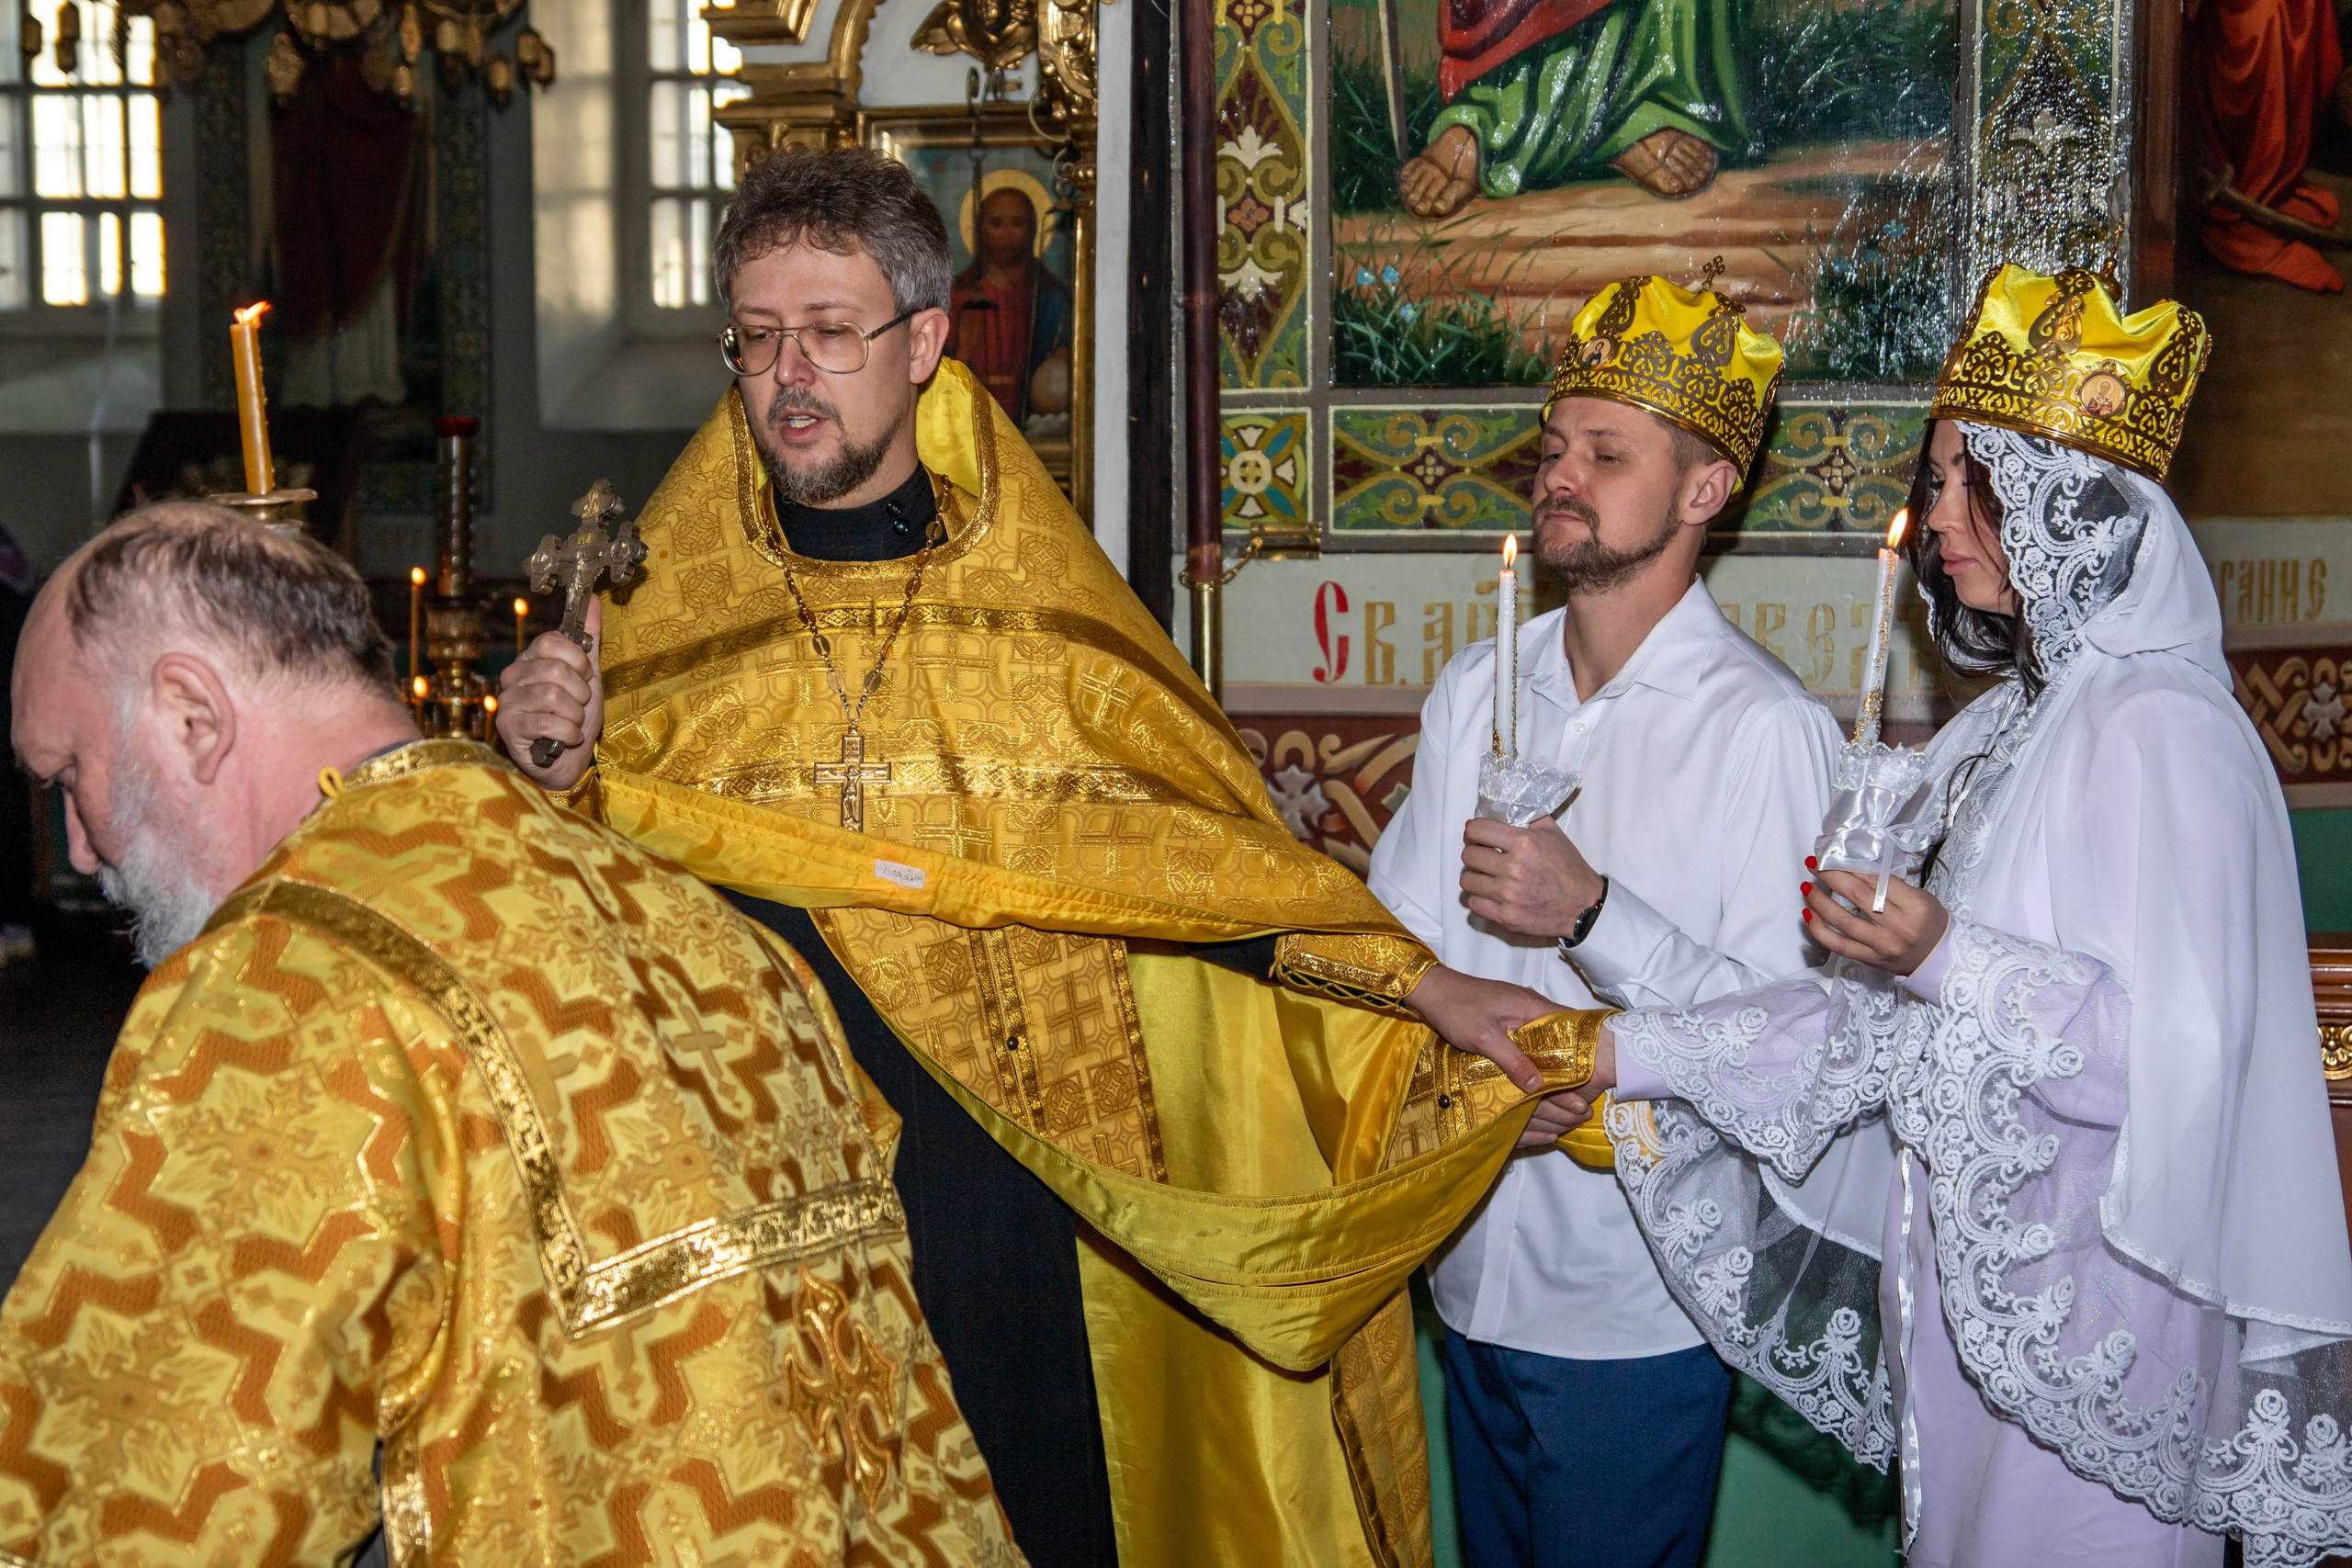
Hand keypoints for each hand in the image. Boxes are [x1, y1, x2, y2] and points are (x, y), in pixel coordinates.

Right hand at [496, 597, 603, 789]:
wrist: (568, 760)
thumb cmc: (574, 717)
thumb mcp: (588, 675)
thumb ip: (588, 637)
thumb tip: (590, 599)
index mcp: (530, 660)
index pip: (551, 641)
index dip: (577, 660)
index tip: (585, 677)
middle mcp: (513, 677)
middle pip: (556, 670)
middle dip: (581, 693)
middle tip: (579, 706)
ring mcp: (508, 702)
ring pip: (553, 696)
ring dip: (575, 715)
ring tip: (573, 723)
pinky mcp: (509, 728)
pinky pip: (547, 722)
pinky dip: (568, 732)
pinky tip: (568, 738)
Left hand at [1405, 964, 1589, 1147]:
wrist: (1431, 992)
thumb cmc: (1456, 1009)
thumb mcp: (1483, 1037)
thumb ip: (1512, 1060)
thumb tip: (1539, 1086)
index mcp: (1533, 1006)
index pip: (1572, 1025)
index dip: (1584, 1048)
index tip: (1591, 1075)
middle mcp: (1532, 1007)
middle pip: (1561, 1035)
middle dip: (1569, 1060)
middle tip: (1578, 1089)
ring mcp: (1520, 1013)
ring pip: (1546, 1039)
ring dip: (1550, 1060)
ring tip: (1560, 1088)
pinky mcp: (1508, 1020)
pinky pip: (1530, 1040)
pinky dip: (1534, 1056)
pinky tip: (1533, 1075)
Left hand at [1459, 817, 1604, 938]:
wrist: (1582, 905)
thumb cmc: (1568, 868)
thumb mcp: (1552, 833)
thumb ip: (1527, 818)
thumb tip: (1501, 810)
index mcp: (1524, 843)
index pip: (1477, 830)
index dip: (1472, 831)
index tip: (1475, 834)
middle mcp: (1514, 868)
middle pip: (1468, 855)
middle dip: (1473, 852)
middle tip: (1482, 855)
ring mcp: (1508, 895)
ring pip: (1467, 881)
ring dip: (1474, 876)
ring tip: (1486, 875)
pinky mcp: (1506, 916)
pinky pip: (1473, 903)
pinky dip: (1479, 897)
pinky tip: (1490, 893)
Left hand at [1801, 860, 1948, 976]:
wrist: (1938, 957)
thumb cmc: (1929, 921)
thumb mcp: (1921, 897)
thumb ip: (1891, 885)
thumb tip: (1856, 868)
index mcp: (1914, 906)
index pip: (1876, 881)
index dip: (1850, 867)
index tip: (1831, 856)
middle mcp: (1898, 927)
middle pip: (1857, 896)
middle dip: (1830, 877)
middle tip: (1813, 863)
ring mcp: (1882, 945)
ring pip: (1843, 922)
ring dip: (1820, 902)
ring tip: (1807, 887)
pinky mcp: (1870, 959)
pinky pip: (1838, 945)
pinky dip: (1819, 929)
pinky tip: (1808, 914)